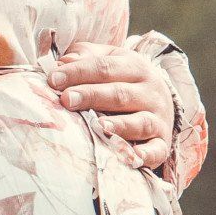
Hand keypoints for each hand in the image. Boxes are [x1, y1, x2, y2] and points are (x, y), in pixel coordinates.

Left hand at [47, 42, 175, 167]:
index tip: (53, 80)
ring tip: (99, 126)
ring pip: (140, 122)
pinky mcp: (162, 142)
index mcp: (135, 67)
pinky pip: (157, 150)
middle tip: (66, 100)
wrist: (161, 100)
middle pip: (120, 94)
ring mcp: (158, 119)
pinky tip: (134, 156)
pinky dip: (147, 154)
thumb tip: (62, 64)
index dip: (78, 72)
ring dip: (120, 125)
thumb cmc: (122, 80)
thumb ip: (86, 58)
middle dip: (92, 96)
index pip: (105, 67)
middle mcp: (150, 92)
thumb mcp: (109, 61)